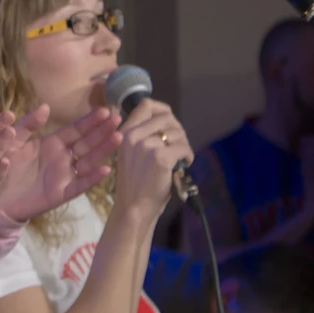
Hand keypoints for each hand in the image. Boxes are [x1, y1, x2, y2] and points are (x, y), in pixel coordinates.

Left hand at [0, 105, 122, 221]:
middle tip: (118, 119)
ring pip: (88, 161)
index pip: (76, 130)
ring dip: (103, 150)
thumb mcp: (13, 140)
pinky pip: (79, 185)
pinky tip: (106, 170)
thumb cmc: (2, 165)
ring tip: (118, 137)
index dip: (90, 121)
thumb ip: (27, 124)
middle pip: (87, 143)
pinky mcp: (60, 194)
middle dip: (102, 131)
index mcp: (53, 143)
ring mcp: (63, 176)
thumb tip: (45, 106)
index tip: (105, 110)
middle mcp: (62, 158)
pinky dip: (92, 178)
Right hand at [112, 99, 192, 218]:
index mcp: (125, 133)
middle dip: (178, 130)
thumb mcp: (131, 153)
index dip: (162, 110)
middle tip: (179, 146)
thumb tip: (168, 120)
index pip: (146, 105)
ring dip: (184, 145)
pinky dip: (188, 155)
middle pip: (167, 117)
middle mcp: (133, 136)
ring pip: (177, 133)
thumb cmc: (136, 182)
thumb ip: (143, 135)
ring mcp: (146, 146)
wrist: (135, 207)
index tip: (169, 124)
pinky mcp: (161, 158)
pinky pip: (183, 147)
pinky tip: (184, 165)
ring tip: (180, 159)